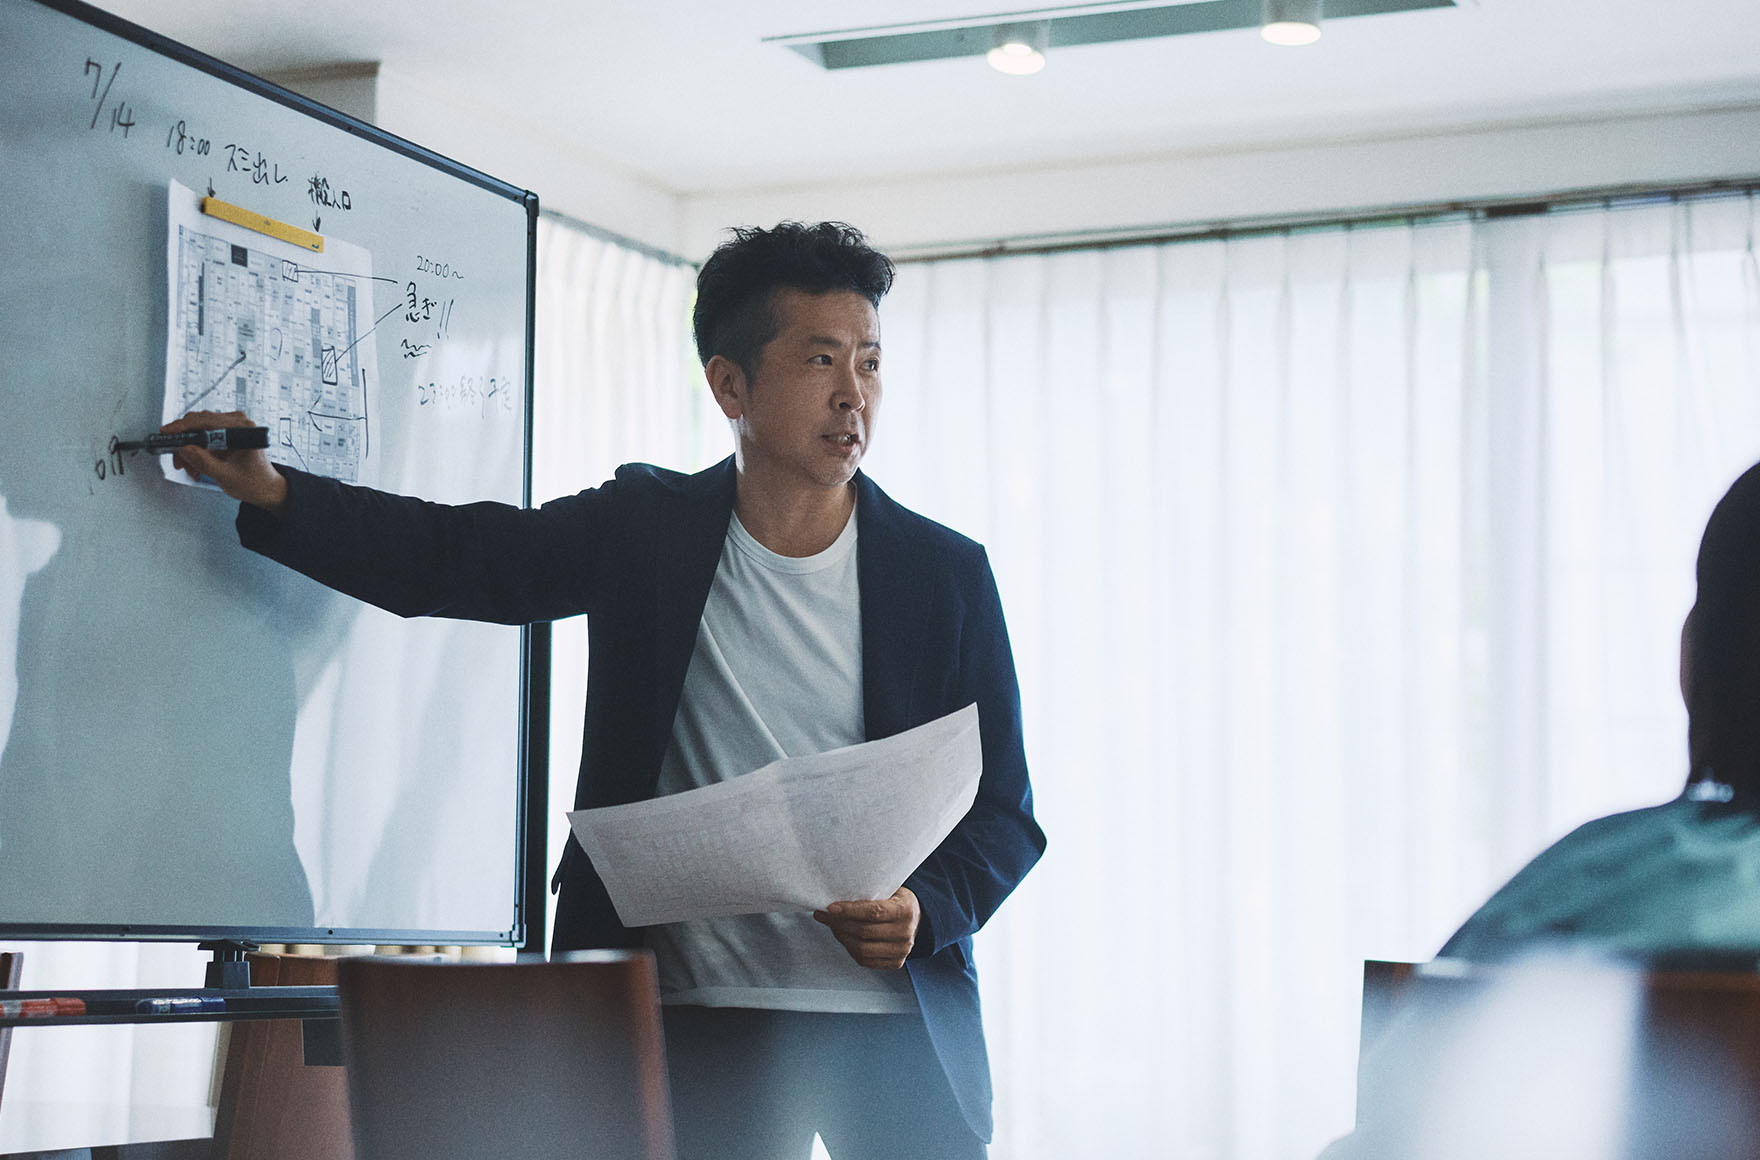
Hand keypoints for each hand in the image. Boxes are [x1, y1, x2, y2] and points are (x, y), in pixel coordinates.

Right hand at [163, 410, 287, 514]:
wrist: (266, 487)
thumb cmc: (254, 482)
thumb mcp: (225, 476)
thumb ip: (204, 462)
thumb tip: (184, 449)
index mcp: (243, 429)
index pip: (206, 420)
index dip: (182, 426)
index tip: (167, 433)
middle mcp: (239, 423)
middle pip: (200, 423)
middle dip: (184, 442)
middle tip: (177, 460)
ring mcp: (233, 426)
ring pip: (199, 430)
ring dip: (190, 449)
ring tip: (190, 468)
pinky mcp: (228, 432)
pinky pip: (204, 435)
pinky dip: (197, 449)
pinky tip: (196, 465)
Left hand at [813, 887, 918, 969]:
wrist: (917, 919)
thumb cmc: (897, 901)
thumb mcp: (890, 890)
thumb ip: (868, 894)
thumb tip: (835, 900)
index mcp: (905, 911)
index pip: (874, 912)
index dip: (849, 911)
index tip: (830, 908)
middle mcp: (905, 933)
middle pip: (864, 932)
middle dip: (839, 923)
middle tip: (825, 915)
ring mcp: (901, 951)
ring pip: (862, 949)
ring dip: (842, 937)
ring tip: (833, 926)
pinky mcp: (895, 963)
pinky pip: (865, 960)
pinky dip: (850, 949)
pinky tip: (844, 937)